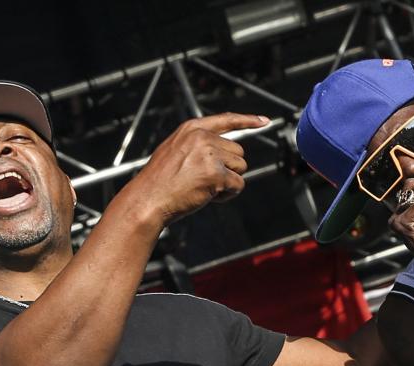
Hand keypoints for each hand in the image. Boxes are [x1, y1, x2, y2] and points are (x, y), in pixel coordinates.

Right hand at [112, 112, 268, 226]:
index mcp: (192, 129)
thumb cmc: (161, 181)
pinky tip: (209, 196)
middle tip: (206, 180)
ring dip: (228, 181)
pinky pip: (238, 185)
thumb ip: (198, 145)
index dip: (248, 120)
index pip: (227, 119)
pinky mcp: (216, 174)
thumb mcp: (175, 150)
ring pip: (240, 168)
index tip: (265, 121)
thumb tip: (226, 153)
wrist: (149, 198)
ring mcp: (210, 155)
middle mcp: (202, 138)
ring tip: (204, 187)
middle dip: (229, 168)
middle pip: (238, 151)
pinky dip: (228, 194)